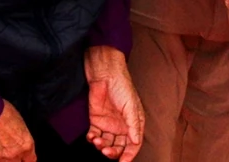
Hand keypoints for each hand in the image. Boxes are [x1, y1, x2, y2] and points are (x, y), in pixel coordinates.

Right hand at [0, 100, 35, 161]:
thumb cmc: (3, 112)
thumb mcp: (20, 124)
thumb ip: (21, 138)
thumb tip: (18, 142)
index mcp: (26, 145)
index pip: (31, 160)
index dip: (26, 158)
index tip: (24, 157)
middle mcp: (14, 155)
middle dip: (16, 159)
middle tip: (10, 152)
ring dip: (2, 160)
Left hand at [85, 46, 144, 161]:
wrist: (104, 74)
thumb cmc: (122, 86)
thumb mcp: (131, 106)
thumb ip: (133, 125)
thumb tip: (136, 142)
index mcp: (134, 123)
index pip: (133, 144)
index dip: (129, 155)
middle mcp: (122, 125)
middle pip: (119, 147)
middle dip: (113, 152)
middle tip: (107, 151)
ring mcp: (109, 124)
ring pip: (106, 143)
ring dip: (102, 146)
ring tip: (98, 141)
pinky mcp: (96, 121)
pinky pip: (94, 136)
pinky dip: (92, 139)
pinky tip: (92, 137)